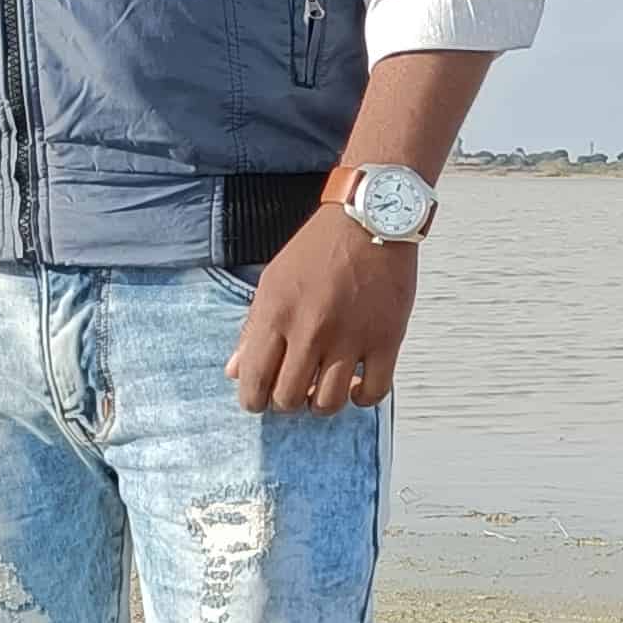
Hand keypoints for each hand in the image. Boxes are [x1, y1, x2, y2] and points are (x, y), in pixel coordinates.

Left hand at [224, 209, 417, 414]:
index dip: (254, 400)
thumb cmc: (321, 246)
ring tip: (323, 391)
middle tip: (293, 392)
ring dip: (322, 404)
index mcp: (276, 314)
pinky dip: (362, 398)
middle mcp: (311, 331)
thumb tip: (235, 370)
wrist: (371, 218)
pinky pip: (374, 392)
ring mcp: (351, 338)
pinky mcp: (386, 339)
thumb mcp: (273, 280)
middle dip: (286, 402)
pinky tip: (356, 387)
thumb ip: (253, 328)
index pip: (254, 381)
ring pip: (329, 403)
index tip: (260, 400)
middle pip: (289, 399)